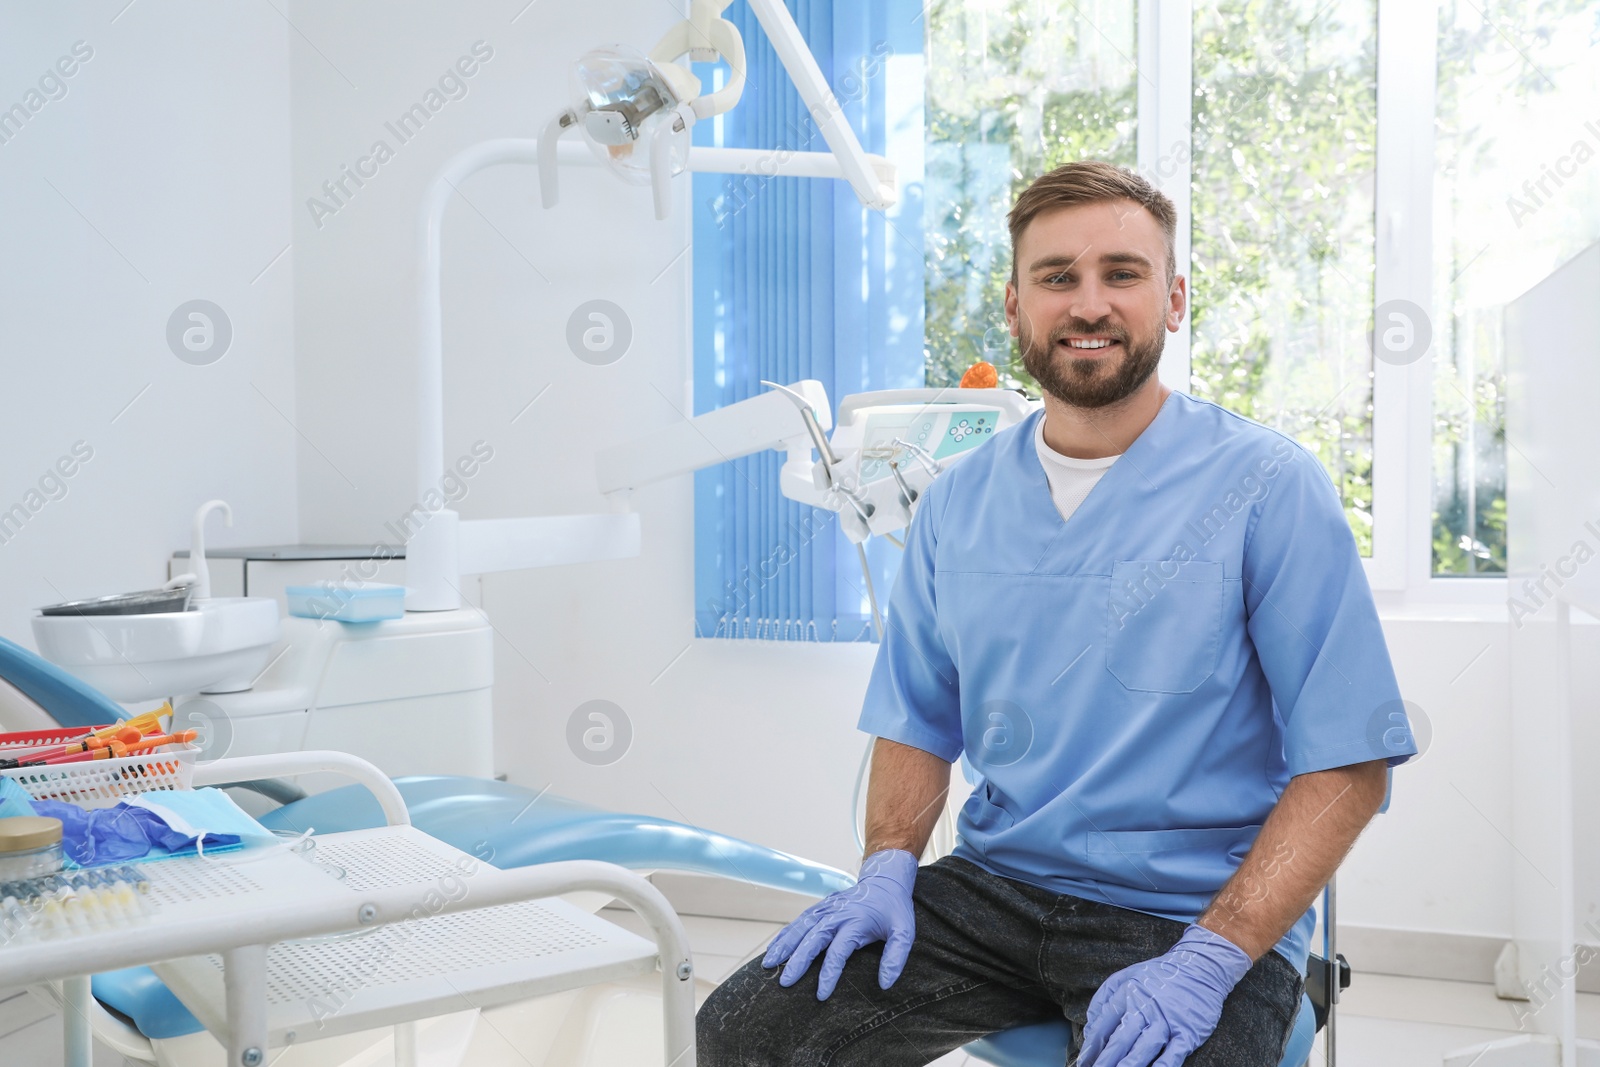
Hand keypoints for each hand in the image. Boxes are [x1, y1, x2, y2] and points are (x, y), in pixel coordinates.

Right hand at [760, 848, 917, 999]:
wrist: (884, 880)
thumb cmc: (893, 910)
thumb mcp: (904, 932)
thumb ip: (895, 957)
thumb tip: (885, 984)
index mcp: (856, 922)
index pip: (838, 952)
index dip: (828, 974)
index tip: (820, 995)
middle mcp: (837, 914)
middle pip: (812, 939)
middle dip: (797, 961)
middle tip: (784, 982)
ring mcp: (826, 909)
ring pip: (800, 927)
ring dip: (784, 945)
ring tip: (769, 964)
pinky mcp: (820, 907)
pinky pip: (799, 921)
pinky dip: (785, 934)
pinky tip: (774, 947)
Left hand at [1077, 924, 1252, 1066]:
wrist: (1201, 967)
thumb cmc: (1160, 975)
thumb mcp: (1127, 976)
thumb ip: (1104, 999)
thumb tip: (1090, 1027)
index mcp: (1128, 994)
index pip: (1104, 1024)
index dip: (1092, 1046)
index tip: (1083, 1061)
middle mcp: (1145, 1008)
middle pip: (1121, 1039)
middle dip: (1105, 1060)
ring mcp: (1166, 1021)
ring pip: (1143, 1048)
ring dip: (1128, 1065)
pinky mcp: (1187, 1033)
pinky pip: (1173, 1054)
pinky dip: (1162, 1066)